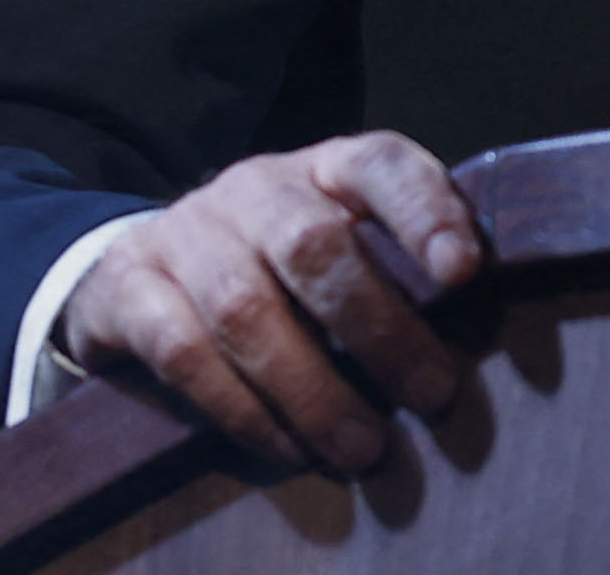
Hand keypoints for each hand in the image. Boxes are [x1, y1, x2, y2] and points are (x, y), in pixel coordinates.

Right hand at [58, 132, 485, 472]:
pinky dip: (242, 409)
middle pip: (314, 244)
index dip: (425, 210)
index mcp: (324, 166)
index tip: (465, 269)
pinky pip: (185, 354)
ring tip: (362, 445)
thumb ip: (399, 262)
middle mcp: (254, 188)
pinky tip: (288, 446)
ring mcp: (186, 234)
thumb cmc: (279, 260)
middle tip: (430, 393)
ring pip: (246, 308)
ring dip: (311, 387)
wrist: (143, 262)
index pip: (380, 163)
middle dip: (377, 327)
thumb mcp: (343, 237)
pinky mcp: (130, 290)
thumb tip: (480, 324)